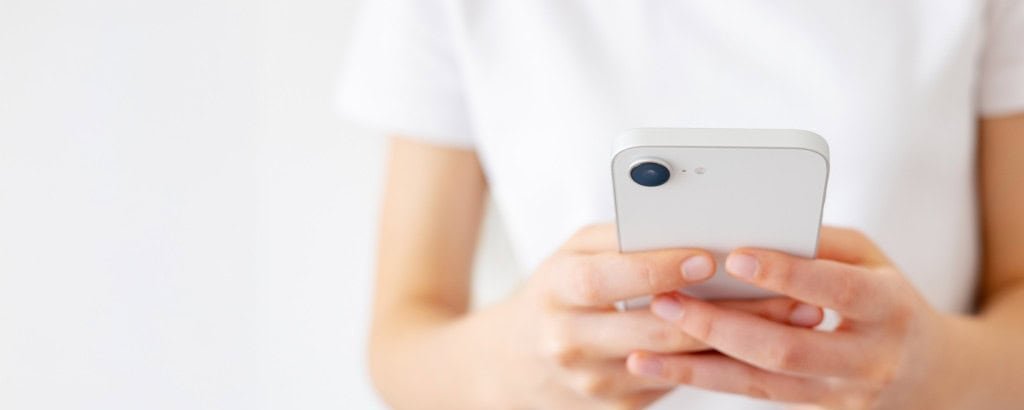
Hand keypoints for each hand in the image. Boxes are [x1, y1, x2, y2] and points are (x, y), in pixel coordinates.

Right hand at [472, 224, 822, 408]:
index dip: (658, 268)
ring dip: (740, 339)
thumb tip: (689, 224)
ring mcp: (595, 383)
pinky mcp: (620, 408)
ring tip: (792, 314)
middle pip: (655, 329)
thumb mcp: (574, 254)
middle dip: (728, 311)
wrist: (517, 363)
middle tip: (785, 291)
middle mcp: (570, 341)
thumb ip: (622, 238)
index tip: (708, 256)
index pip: (607, 279)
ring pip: (678, 363)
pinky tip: (762, 340)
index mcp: (556, 289)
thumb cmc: (558, 292)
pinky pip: (679, 383)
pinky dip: (723, 361)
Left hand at [627, 226, 956, 408]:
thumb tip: (752, 223)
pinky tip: (666, 368)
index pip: (835, 290)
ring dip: (697, 367)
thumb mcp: (869, 258)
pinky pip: (756, 396)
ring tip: (642, 352)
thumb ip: (817, 243)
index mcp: (887, 305)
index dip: (786, 274)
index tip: (734, 256)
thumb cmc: (887, 297)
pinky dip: (709, 379)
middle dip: (719, 325)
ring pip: (761, 383)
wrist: (932, 374)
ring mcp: (842, 392)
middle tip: (664, 301)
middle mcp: (869, 357)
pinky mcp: (816, 409)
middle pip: (785, 348)